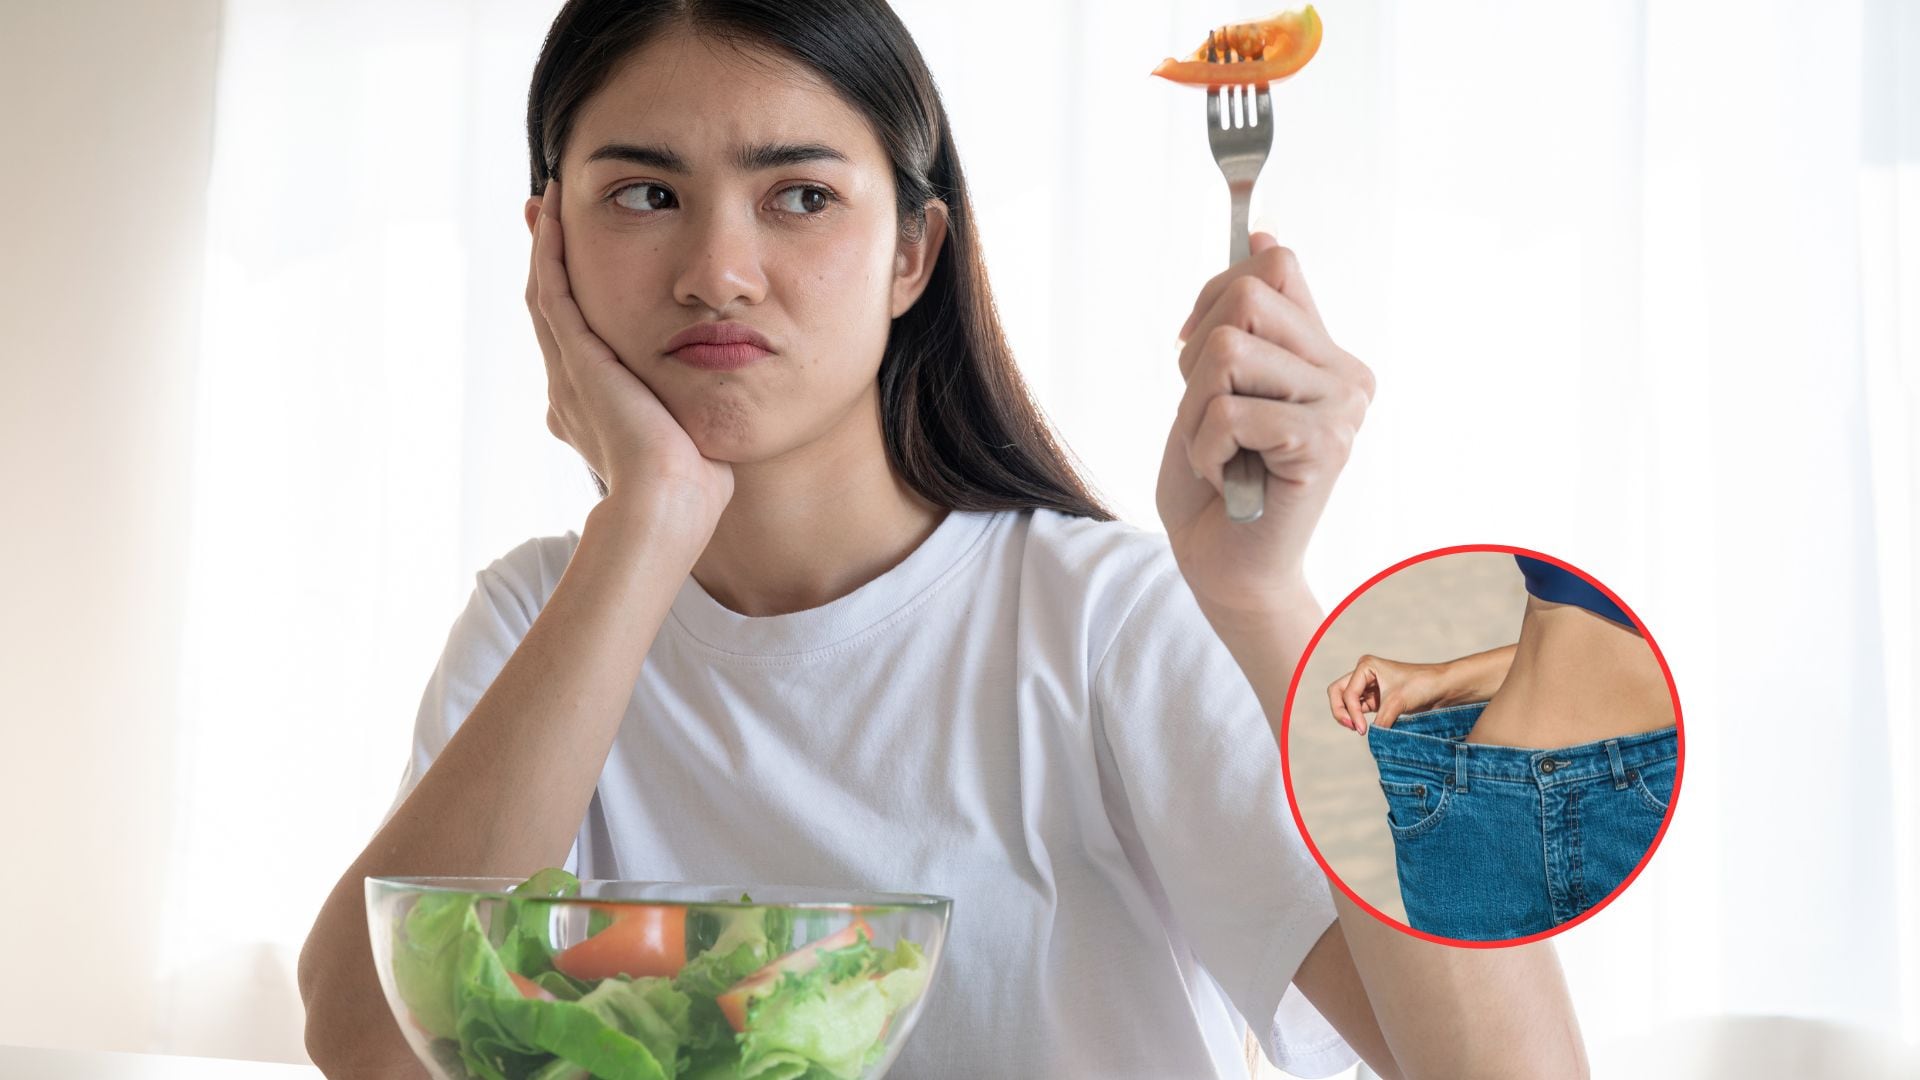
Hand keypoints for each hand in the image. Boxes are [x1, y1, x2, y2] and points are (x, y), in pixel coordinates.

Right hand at [527, 179, 732, 536]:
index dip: (573, 301)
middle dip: (549, 260)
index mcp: (589, 410)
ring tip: (546, 203)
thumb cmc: (690, 490)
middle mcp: (568, 388)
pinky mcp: (576, 359)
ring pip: (545, 293)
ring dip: (545, 245)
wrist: (666, 505)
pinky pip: (553, 291)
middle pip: (550, 309)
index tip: (579, 268)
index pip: (574, 343)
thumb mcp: (686, 446)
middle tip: (545, 216)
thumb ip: (687, 423)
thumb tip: (708, 421)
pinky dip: (550, 251)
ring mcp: (567, 373)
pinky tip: (554, 216)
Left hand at [1156, 233, 1373, 623]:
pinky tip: (1227, 477)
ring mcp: (1342, 407)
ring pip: (1228, 351)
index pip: (1272, 266)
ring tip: (1219, 451)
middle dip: (1196, 360)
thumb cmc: (1215, 479)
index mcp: (1325, 351)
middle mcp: (1346, 373)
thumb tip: (1265, 234)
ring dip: (1195, 410)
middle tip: (1210, 418)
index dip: (1213, 298)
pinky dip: (1203, 448)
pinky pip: (1228, 411)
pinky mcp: (1324, 444)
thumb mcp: (1218, 381)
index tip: (1198, 355)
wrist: (1223, 565)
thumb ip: (1249, 315)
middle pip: (1246, 298)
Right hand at [1327, 655, 1443, 733]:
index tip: (1363, 730)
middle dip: (1340, 711)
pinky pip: (1358, 710)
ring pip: (1346, 702)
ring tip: (1359, 730)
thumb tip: (1369, 740)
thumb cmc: (1422, 685)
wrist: (1443, 688)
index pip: (1348, 693)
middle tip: (1352, 727)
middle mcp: (1364, 674)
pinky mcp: (1376, 700)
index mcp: (1366, 666)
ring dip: (1348, 716)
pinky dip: (1358, 720)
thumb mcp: (1396, 703)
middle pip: (1338, 693)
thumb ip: (1379, 722)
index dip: (1352, 713)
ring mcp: (1369, 687)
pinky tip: (1365, 729)